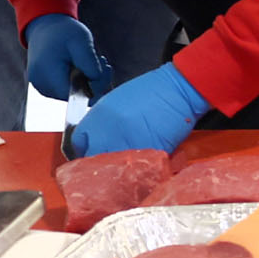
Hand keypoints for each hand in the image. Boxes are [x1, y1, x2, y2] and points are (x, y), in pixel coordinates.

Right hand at [22, 14, 114, 102]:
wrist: (45, 27)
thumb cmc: (63, 32)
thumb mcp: (81, 40)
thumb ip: (89, 62)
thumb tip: (95, 82)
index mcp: (47, 74)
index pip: (78, 95)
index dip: (96, 86)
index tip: (105, 67)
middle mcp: (42, 85)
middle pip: (77, 96)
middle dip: (95, 82)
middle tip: (103, 61)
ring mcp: (42, 88)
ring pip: (74, 95)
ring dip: (88, 81)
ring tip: (93, 61)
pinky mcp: (46, 88)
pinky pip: (68, 91)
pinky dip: (79, 81)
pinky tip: (83, 67)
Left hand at [67, 63, 208, 157]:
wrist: (179, 89)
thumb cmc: (153, 91)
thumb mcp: (117, 102)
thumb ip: (104, 122)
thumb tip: (99, 139)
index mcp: (98, 116)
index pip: (79, 142)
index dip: (86, 149)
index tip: (92, 153)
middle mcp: (108, 131)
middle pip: (93, 159)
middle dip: (101, 163)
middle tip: (112, 163)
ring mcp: (127, 143)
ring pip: (115, 167)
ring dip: (121, 168)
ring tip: (131, 164)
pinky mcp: (147, 152)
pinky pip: (139, 167)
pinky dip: (142, 167)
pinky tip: (147, 161)